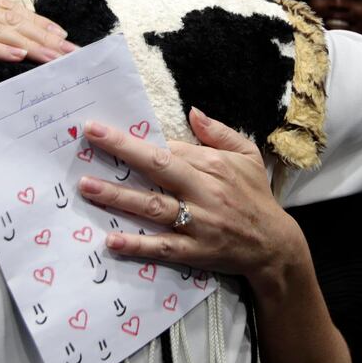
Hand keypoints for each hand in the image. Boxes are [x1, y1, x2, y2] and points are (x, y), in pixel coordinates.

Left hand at [76, 108, 303, 289]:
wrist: (274, 245)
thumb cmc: (256, 197)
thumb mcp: (247, 156)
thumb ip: (219, 133)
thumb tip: (192, 111)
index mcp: (213, 165)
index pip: (170, 147)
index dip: (138, 138)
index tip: (108, 127)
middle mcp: (203, 191)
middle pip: (158, 167)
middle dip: (123, 150)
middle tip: (90, 136)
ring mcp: (197, 222)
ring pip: (153, 206)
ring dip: (118, 196)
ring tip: (87, 186)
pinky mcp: (194, 251)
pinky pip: (162, 246)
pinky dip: (137, 244)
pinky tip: (112, 240)